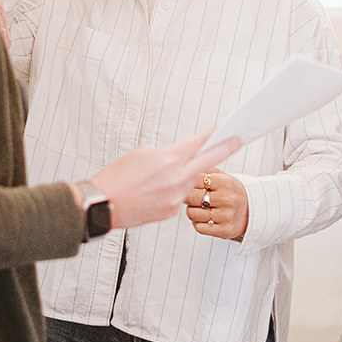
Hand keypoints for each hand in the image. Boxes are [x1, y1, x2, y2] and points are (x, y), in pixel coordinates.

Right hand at [88, 128, 241, 229]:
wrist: (102, 204)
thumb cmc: (116, 177)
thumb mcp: (142, 154)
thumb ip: (166, 154)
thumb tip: (179, 157)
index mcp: (168, 159)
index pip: (198, 144)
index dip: (214, 135)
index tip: (226, 129)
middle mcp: (176, 179)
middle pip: (208, 161)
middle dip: (225, 149)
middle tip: (238, 141)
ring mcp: (175, 197)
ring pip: (190, 181)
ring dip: (185, 175)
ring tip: (161, 175)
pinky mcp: (170, 212)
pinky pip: (179, 197)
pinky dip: (172, 191)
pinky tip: (154, 191)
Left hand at [185, 169, 249, 240]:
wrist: (252, 211)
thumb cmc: (232, 192)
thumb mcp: (224, 177)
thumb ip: (206, 170)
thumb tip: (187, 165)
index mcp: (226, 182)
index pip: (195, 179)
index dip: (187, 181)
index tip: (188, 184)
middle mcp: (227, 199)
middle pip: (191, 197)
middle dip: (187, 197)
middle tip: (189, 196)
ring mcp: (227, 216)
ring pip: (192, 213)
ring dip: (191, 211)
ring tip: (197, 208)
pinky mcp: (225, 230)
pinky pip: (199, 227)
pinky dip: (197, 223)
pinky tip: (203, 218)